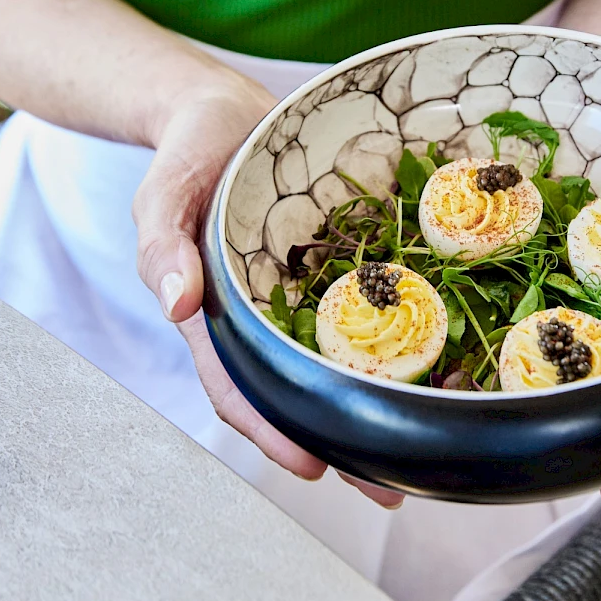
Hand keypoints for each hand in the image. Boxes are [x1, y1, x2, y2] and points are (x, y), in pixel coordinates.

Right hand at [132, 76, 403, 508]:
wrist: (225, 113)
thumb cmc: (188, 152)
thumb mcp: (164, 191)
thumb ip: (162, 243)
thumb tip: (175, 303)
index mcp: (217, 314)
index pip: (239, 388)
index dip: (272, 432)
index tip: (312, 467)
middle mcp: (262, 316)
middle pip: (299, 391)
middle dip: (340, 441)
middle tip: (391, 487)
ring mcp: (301, 294)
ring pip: (338, 360)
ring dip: (376, 402)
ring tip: (428, 443)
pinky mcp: (334, 266)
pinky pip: (367, 308)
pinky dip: (397, 339)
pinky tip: (438, 359)